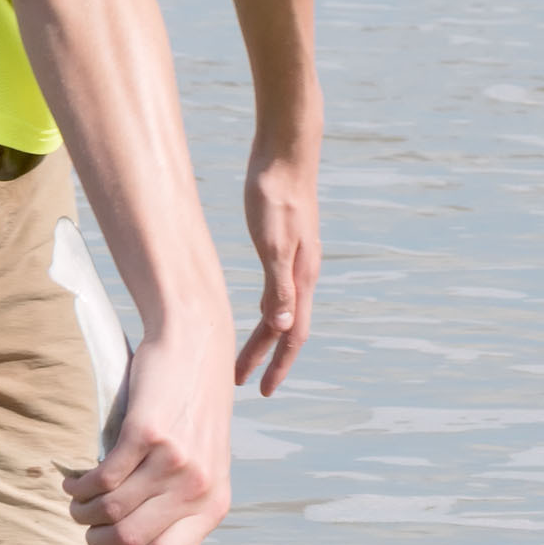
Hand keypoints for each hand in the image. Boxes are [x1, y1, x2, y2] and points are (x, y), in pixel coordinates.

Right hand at [62, 322, 232, 544]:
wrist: (196, 346)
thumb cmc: (193, 410)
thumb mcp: (203, 465)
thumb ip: (180, 505)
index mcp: (214, 503)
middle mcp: (197, 486)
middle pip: (129, 540)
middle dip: (98, 540)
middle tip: (88, 524)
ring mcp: (172, 460)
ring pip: (109, 511)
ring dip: (82, 512)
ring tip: (78, 501)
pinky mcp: (145, 433)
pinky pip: (100, 479)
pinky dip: (79, 486)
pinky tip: (76, 482)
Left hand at [235, 140, 319, 396]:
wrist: (284, 153)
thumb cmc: (275, 195)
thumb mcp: (273, 243)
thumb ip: (279, 286)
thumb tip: (284, 329)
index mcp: (301, 278)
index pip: (293, 334)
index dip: (278, 365)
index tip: (264, 391)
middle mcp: (301, 275)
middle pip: (285, 328)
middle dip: (266, 359)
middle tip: (243, 384)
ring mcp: (294, 261)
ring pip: (280, 311)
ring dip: (263, 337)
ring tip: (242, 358)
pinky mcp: (282, 246)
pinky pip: (275, 291)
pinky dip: (265, 311)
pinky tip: (253, 313)